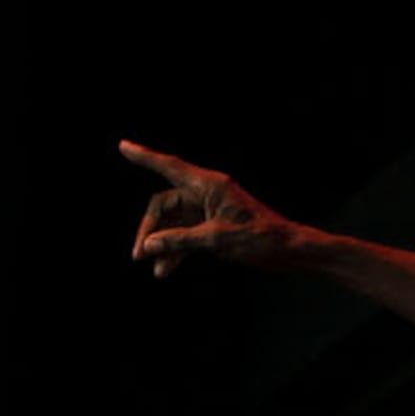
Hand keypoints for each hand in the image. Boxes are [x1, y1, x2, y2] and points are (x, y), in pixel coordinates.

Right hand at [121, 139, 305, 276]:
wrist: (291, 251)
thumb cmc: (261, 238)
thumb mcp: (217, 240)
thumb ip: (180, 241)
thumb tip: (148, 244)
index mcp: (210, 185)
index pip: (169, 166)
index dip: (144, 157)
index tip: (123, 146)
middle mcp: (208, 193)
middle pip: (166, 204)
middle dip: (150, 229)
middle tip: (138, 255)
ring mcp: (210, 210)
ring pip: (175, 223)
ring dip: (162, 244)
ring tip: (154, 269)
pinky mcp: (215, 227)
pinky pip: (187, 235)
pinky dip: (177, 250)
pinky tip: (165, 269)